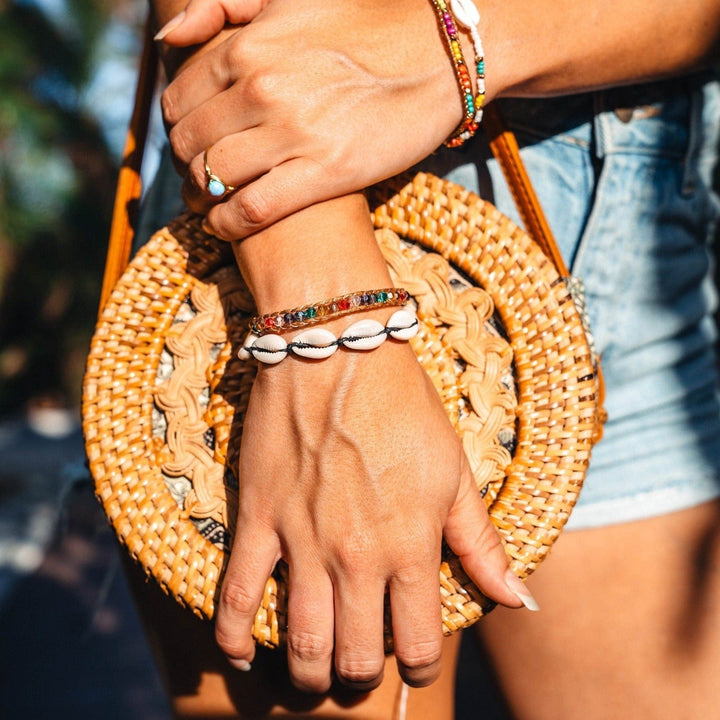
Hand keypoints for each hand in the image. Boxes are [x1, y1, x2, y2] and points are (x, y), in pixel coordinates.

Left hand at [160, 0, 462, 240]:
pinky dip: (226, 224)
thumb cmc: (364, 28)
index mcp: (248, 46)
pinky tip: (223, 226)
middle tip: (198, 177)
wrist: (437, 59)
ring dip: (201, 198)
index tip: (192, 141)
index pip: (179, 99)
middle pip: (190, 142)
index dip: (178, 127)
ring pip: (214, 178)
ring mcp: (292, 133)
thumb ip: (221, 6)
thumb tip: (166, 36)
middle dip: (186, 164)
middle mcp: (262, 87)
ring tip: (208, 203)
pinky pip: (251, 209)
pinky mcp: (323, 174)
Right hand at [214, 341, 530, 692]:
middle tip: (364, 664)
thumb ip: (482, 545)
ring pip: (301, 643)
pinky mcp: (260, 520)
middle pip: (355, 657)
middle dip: (363, 675)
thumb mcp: (455, 473)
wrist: (339, 352)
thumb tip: (520, 603)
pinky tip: (242, 655)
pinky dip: (235, 636)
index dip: (420, 667)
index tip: (415, 663)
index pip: (418, 645)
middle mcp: (357, 558)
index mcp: (411, 548)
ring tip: (317, 671)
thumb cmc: (405, 407)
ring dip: (310, 674)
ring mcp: (302, 542)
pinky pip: (236, 595)